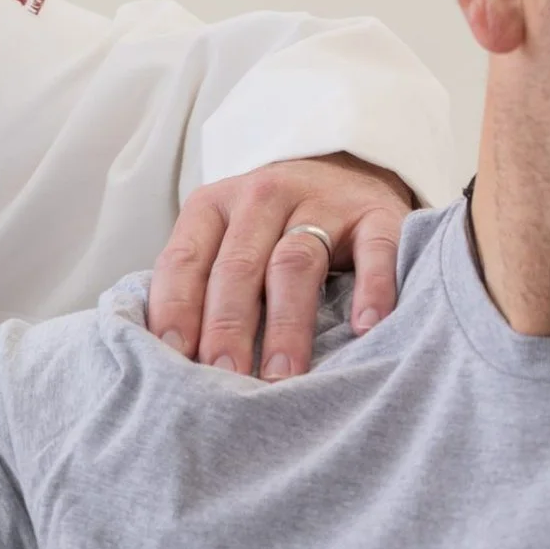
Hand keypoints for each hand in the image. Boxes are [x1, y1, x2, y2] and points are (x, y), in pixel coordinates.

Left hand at [145, 152, 414, 380]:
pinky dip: (372, 289)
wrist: (346, 171)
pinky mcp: (377, 214)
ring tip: (282, 374)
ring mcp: (322, 203)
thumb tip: (173, 355)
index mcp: (212, 207)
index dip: (175, 308)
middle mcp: (261, 198)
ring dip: (287, 323)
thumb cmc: (271, 229)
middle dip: (227, 326)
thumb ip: (200, 283)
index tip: (173, 357)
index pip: (184, 259)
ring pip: (296, 263)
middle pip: (238, 266)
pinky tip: (365, 329)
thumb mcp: (226, 239)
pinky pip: (376, 250)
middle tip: (226, 377)